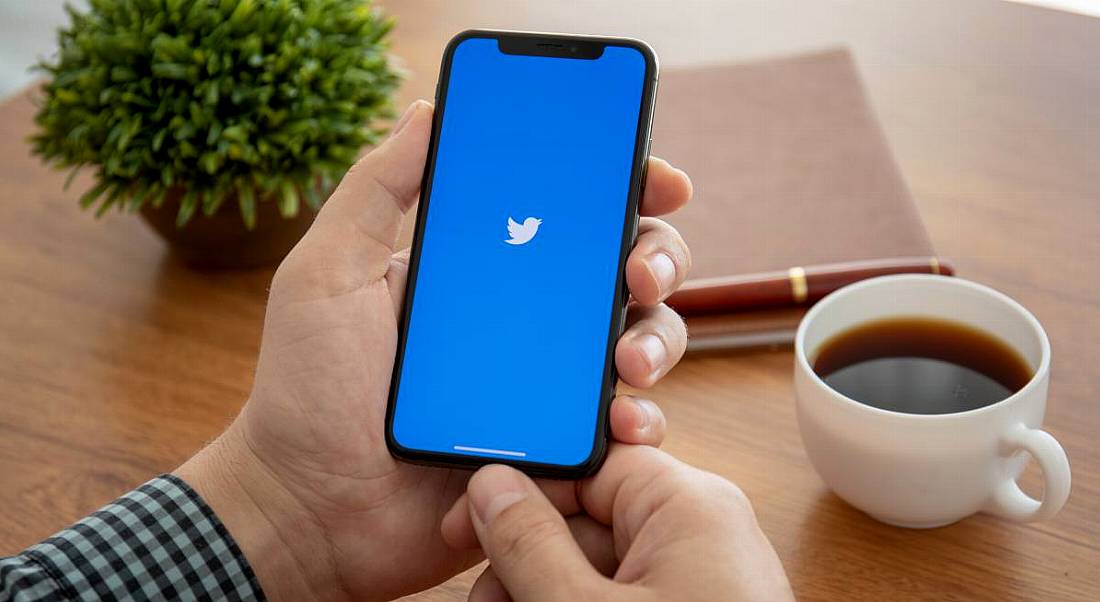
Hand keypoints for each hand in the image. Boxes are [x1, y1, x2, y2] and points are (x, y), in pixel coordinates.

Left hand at [175, 100, 693, 600]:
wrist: (310, 507)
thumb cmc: (308, 390)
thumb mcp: (328, 272)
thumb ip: (375, 190)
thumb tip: (428, 109)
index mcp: (485, 271)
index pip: (570, 213)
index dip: (625, 188)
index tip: (657, 178)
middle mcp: (529, 320)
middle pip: (626, 270)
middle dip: (657, 258)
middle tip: (638, 273)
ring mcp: (548, 386)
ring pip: (643, 342)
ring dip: (658, 338)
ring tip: (626, 361)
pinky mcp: (557, 449)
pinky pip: (625, 427)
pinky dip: (640, 421)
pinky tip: (622, 423)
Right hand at [441, 445, 794, 601]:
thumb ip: (530, 545)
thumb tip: (492, 487)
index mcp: (688, 506)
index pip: (588, 464)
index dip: (522, 489)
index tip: (469, 521)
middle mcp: (701, 532)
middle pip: (586, 519)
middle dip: (524, 559)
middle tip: (483, 600)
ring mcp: (702, 578)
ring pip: (597, 566)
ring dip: (542, 592)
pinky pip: (625, 597)